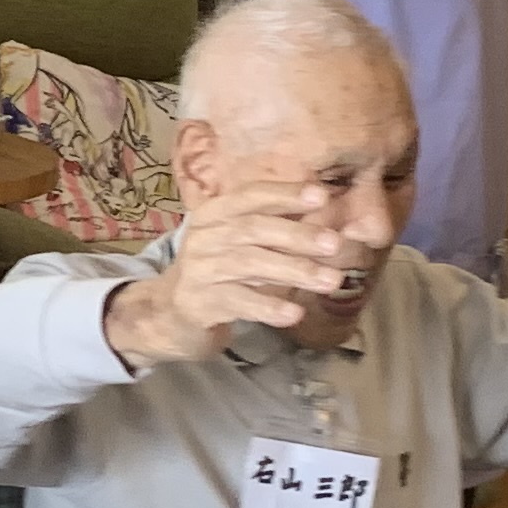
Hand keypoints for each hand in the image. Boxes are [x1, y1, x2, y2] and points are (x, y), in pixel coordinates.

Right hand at [103, 182, 369, 363]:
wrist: (172, 312)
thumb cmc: (219, 271)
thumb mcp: (240, 242)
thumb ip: (275, 227)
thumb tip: (326, 209)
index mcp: (214, 212)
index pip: (251, 195)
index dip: (285, 194)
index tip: (322, 196)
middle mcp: (203, 235)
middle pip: (253, 229)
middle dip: (298, 235)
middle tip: (335, 243)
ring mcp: (198, 269)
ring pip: (249, 264)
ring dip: (294, 270)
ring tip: (330, 280)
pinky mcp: (198, 303)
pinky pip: (238, 302)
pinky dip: (268, 307)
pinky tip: (294, 312)